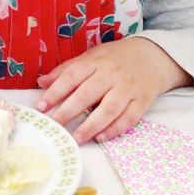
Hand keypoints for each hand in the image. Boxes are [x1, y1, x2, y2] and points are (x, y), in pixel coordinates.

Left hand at [36, 37, 191, 144]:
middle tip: (53, 126)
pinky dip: (114, 129)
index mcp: (95, 62)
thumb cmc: (115, 58)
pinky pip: (128, 118)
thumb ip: (67, 70)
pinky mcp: (142, 102)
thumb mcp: (91, 57)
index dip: (54, 92)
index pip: (71, 77)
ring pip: (108, 109)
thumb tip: (42, 82)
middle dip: (68, 112)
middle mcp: (111, 75)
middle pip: (87, 95)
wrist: (152, 56)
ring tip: (75, 138)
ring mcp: (127, 89)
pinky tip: (100, 137)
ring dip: (90, 126)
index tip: (41, 107)